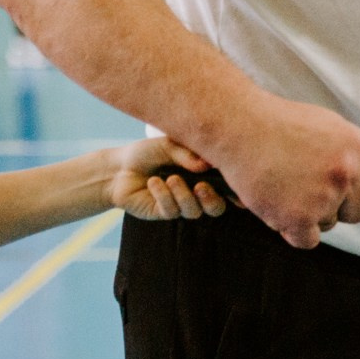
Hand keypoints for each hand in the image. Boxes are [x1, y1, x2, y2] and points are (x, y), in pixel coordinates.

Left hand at [110, 137, 229, 221]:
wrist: (119, 166)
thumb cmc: (148, 153)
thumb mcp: (169, 145)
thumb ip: (187, 154)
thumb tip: (205, 165)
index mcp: (204, 175)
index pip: (227, 187)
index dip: (237, 192)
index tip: (239, 188)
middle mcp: (195, 193)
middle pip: (216, 208)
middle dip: (212, 200)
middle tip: (201, 186)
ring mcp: (179, 205)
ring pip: (193, 211)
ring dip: (184, 195)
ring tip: (171, 178)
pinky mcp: (162, 213)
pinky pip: (171, 211)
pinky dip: (164, 196)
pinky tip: (154, 183)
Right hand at [212, 95, 359, 248]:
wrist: (239, 126)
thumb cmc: (279, 125)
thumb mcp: (329, 128)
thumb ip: (352, 156)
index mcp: (359, 149)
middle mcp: (346, 173)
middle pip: (356, 214)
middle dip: (336, 207)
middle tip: (308, 188)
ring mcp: (323, 197)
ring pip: (330, 225)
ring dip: (310, 214)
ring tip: (286, 186)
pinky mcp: (299, 218)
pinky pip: (307, 240)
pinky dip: (291, 229)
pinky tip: (278, 204)